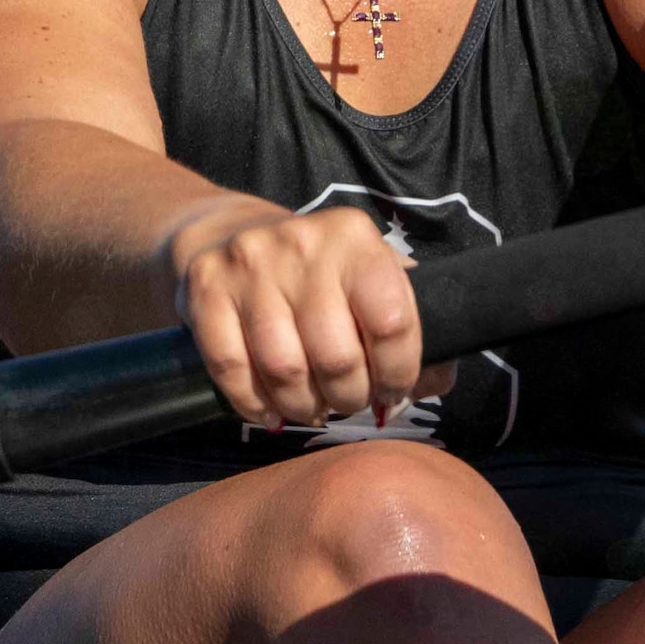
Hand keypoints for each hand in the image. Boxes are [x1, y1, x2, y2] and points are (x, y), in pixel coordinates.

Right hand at [163, 195, 436, 429]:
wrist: (227, 233)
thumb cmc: (316, 273)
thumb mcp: (366, 278)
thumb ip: (405, 326)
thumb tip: (439, 382)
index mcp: (355, 237)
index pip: (392, 320)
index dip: (399, 372)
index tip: (392, 390)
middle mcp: (303, 244)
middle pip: (336, 355)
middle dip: (349, 397)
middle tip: (348, 402)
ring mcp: (249, 264)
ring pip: (284, 369)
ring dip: (304, 406)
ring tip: (312, 407)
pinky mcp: (206, 288)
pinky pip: (232, 370)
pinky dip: (254, 405)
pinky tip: (270, 410)